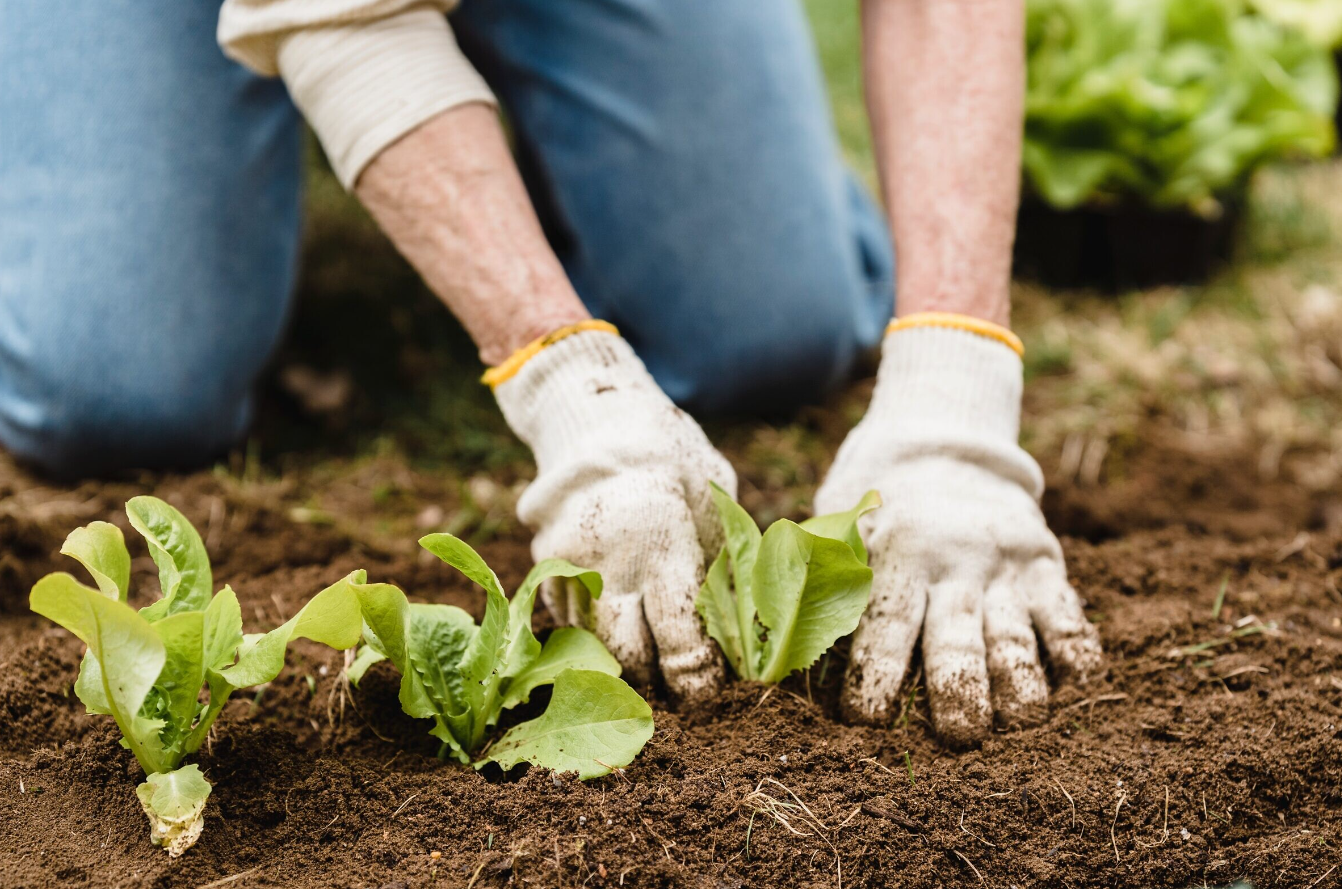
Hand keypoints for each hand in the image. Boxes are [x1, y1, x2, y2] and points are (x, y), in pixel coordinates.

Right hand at [493, 329, 734, 702]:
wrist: (598, 421)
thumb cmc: (673, 461)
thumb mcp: (713, 502)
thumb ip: (720, 564)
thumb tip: (739, 632)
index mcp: (661, 543)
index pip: (679, 638)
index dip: (696, 676)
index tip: (710, 691)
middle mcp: (608, 561)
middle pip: (627, 655)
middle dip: (655, 681)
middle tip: (679, 687)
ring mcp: (568, 566)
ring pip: (592, 645)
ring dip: (622, 663)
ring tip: (651, 666)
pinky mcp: (544, 567)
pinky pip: (570, 622)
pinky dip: (595, 635)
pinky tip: (619, 627)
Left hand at [815, 322, 1101, 745]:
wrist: (944, 443)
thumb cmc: (874, 506)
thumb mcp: (836, 526)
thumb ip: (809, 581)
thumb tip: (765, 648)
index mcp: (891, 554)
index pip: (882, 624)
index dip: (874, 677)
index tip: (866, 719)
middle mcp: (950, 562)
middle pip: (955, 639)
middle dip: (957, 693)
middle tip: (958, 737)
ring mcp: (1002, 565)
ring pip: (1015, 636)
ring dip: (1018, 686)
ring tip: (1016, 721)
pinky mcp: (1044, 564)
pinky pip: (1068, 614)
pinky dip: (1075, 650)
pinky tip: (1072, 681)